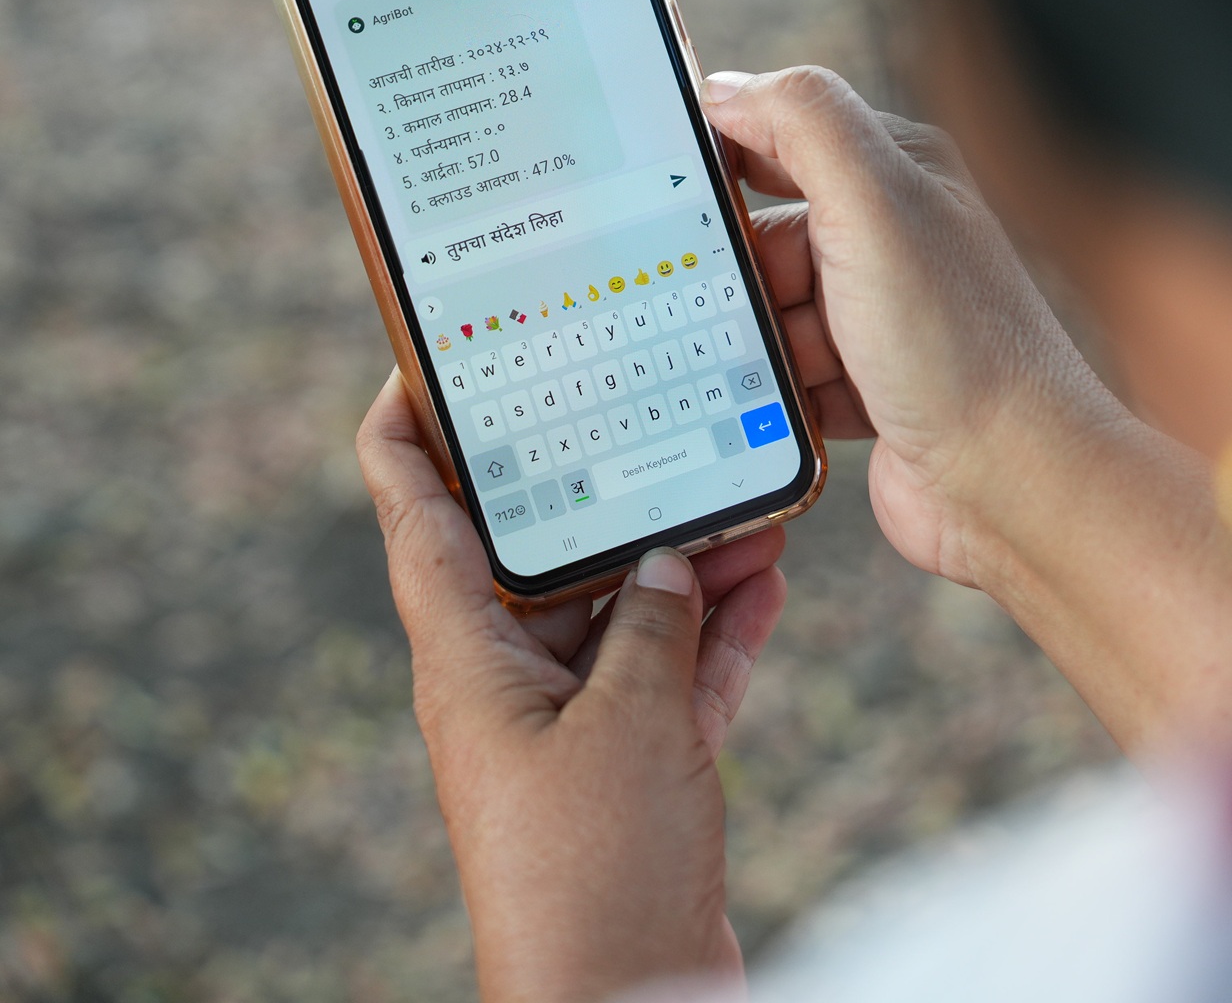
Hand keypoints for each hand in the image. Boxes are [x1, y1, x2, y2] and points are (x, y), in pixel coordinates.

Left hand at [357, 370, 784, 1002]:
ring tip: (749, 503)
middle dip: (605, 489)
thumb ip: (656, 627)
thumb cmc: (593, 873)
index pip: (409, 511)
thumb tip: (674, 558)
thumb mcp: (629, 725)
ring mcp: (572, 728)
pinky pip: (670, 676)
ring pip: (624, 611)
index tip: (435, 355)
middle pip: (542, 554)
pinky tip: (764, 583)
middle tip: (654, 412)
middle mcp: (509, 683)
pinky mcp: (630, 769)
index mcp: (465, 660)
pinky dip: (714, 634)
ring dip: (683, 560)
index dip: (406, 424)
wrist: (627, 998)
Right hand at [709, 67, 1126, 584]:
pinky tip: (766, 407)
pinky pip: (783, 379)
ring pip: (768, 311)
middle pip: (764, 231)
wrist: (1013, 483)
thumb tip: (729, 90)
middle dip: (727, 265)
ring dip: (746, 337)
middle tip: (690, 290)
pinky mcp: (864, 389)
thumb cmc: (957, 343)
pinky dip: (768, 393)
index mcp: (901, 174)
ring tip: (746, 360)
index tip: (658, 181)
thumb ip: (804, 123)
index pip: (786, 132)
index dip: (721, 152)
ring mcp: (878, 320)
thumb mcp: (876, 203)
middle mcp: (893, 240)